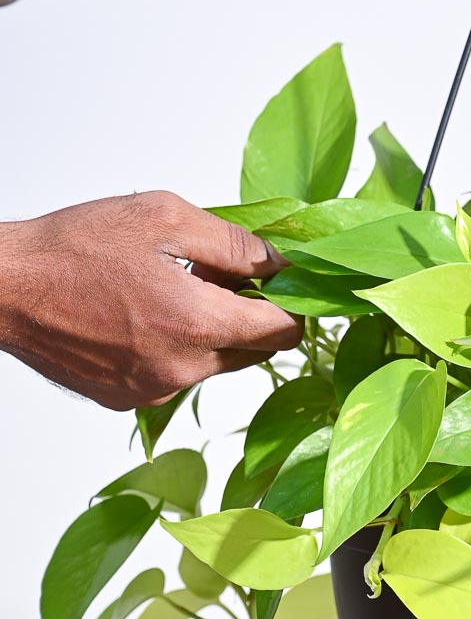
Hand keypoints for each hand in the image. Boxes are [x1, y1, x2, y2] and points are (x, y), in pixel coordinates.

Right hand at [0, 190, 302, 409]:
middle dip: (253, 317)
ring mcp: (155, 392)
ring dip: (214, 333)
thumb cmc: (74, 247)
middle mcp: (183, 370)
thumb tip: (279, 264)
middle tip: (224, 279)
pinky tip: (147, 317)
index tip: (286, 286)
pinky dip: (178, 350)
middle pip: (255, 352)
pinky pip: (179, 378)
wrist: (2, 288)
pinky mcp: (129, 400)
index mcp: (199, 324)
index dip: (293, 305)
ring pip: (217, 365)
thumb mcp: (165, 218)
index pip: (284, 332)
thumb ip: (236, 245)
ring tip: (176, 292)